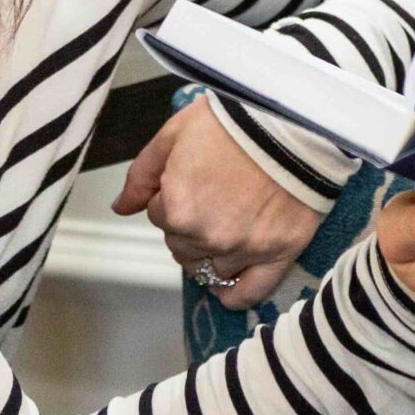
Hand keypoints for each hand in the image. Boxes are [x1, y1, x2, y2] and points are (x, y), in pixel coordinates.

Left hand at [112, 99, 323, 307]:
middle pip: (180, 245)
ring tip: (224, 225)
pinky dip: (233, 294)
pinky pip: (249, 293)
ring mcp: (242, 249)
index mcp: (177, 206)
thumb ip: (142, 174)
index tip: (191, 179)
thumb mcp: (175, 133)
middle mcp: (206, 235)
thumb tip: (121, 207)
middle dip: (186, 225)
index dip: (170, 196)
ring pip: (208, 269)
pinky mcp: (278, 255)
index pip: (157, 215)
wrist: (294, 121)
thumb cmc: (233, 120)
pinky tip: (227, 282)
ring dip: (209, 252)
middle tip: (210, 197)